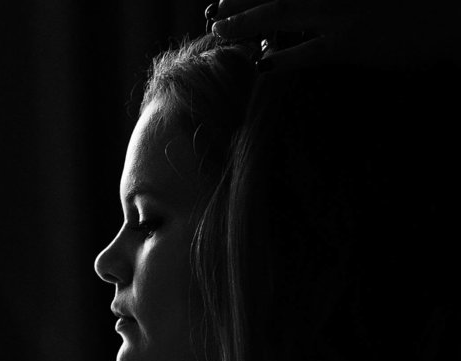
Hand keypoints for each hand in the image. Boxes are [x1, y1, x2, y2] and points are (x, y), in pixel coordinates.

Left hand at [211, 0, 460, 69]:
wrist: (445, 14)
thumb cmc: (406, 6)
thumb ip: (326, 3)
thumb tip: (295, 19)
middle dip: (241, 0)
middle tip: (213, 12)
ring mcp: (341, 11)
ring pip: (283, 12)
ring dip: (248, 21)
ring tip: (221, 31)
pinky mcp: (350, 41)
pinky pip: (309, 50)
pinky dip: (284, 57)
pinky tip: (261, 64)